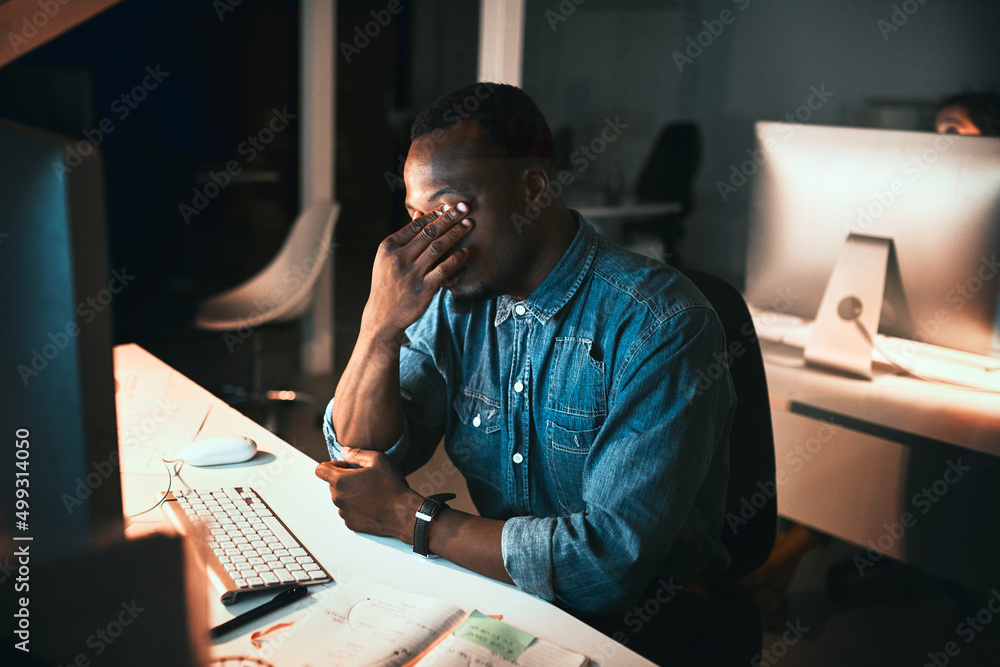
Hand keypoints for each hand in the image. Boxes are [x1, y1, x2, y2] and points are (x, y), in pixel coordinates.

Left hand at [314, 448, 421, 541]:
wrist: (403, 514)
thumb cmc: (391, 486)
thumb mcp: (378, 460)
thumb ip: (356, 453)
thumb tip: (344, 452)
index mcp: (340, 481)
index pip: (320, 470)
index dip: (332, 465)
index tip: (346, 466)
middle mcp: (338, 498)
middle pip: (332, 484)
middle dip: (344, 479)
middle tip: (364, 478)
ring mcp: (344, 512)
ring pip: (341, 498)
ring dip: (350, 493)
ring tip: (370, 492)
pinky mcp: (351, 524)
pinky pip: (348, 511)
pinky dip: (356, 507)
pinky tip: (371, 504)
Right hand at [364, 202, 471, 336]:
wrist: (382, 316)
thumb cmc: (388, 284)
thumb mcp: (387, 258)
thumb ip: (405, 237)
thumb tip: (420, 214)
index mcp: (389, 247)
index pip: (416, 225)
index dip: (435, 214)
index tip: (449, 206)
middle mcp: (399, 258)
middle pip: (429, 233)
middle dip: (449, 218)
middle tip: (465, 207)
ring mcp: (411, 273)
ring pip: (437, 247)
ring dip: (455, 234)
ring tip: (468, 224)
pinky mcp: (423, 288)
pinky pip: (443, 270)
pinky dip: (456, 259)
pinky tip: (465, 252)